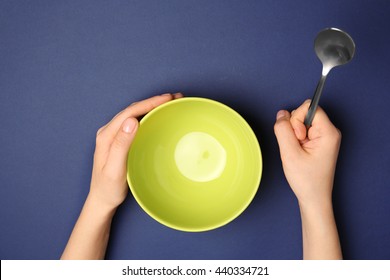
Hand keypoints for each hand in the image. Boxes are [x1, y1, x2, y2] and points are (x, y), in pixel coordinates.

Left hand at [89, 93, 182, 210]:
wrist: (102, 200)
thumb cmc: (108, 189)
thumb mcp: (115, 170)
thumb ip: (121, 146)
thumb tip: (132, 121)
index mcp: (106, 136)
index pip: (129, 113)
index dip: (149, 103)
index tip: (167, 99)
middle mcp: (109, 132)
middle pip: (132, 110)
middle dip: (153, 101)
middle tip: (174, 98)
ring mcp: (114, 136)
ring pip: (134, 115)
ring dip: (151, 107)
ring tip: (170, 103)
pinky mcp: (120, 141)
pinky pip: (135, 123)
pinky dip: (148, 116)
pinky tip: (158, 117)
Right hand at [274, 100, 340, 206]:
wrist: (313, 198)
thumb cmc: (306, 180)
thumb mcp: (289, 153)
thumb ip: (282, 130)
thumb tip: (281, 114)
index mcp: (328, 132)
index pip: (309, 107)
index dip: (297, 119)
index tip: (299, 138)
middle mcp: (329, 132)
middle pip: (304, 113)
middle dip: (294, 128)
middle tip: (297, 148)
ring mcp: (324, 137)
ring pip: (301, 122)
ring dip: (293, 135)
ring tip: (298, 152)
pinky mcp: (318, 141)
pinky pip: (302, 131)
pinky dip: (295, 140)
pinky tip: (298, 152)